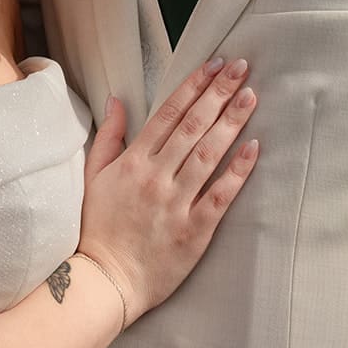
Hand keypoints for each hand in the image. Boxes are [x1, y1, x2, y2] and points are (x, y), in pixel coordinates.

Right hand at [77, 56, 257, 324]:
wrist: (105, 282)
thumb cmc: (98, 228)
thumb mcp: (93, 176)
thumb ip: (108, 136)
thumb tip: (116, 99)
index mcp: (133, 161)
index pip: (169, 114)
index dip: (194, 86)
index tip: (214, 64)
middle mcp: (157, 177)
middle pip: (193, 126)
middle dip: (218, 93)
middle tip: (241, 67)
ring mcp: (177, 203)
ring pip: (208, 155)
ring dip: (231, 123)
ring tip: (250, 96)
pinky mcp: (195, 231)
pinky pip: (220, 196)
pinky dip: (237, 172)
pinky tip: (254, 148)